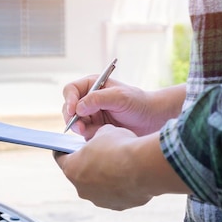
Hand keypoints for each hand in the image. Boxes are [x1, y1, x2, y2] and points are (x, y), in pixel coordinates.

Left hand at [54, 124, 191, 209]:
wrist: (144, 166)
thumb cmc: (120, 147)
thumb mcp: (105, 132)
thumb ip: (97, 137)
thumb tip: (102, 139)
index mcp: (72, 169)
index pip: (60, 158)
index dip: (65, 150)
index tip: (68, 147)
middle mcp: (82, 189)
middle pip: (80, 174)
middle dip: (88, 164)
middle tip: (98, 154)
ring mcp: (100, 200)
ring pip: (98, 187)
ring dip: (105, 178)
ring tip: (118, 166)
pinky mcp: (117, 206)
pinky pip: (116, 194)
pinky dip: (120, 186)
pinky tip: (130, 176)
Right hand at [62, 78, 184, 138]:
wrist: (153, 120)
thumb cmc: (139, 103)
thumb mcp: (119, 97)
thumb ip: (97, 99)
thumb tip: (78, 108)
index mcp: (92, 85)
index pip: (71, 90)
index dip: (69, 100)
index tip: (73, 111)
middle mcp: (89, 99)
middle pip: (68, 108)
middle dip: (72, 118)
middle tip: (80, 128)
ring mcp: (91, 114)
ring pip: (75, 123)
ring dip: (81, 128)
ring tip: (95, 131)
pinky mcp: (96, 128)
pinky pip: (85, 134)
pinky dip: (90, 136)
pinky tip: (104, 135)